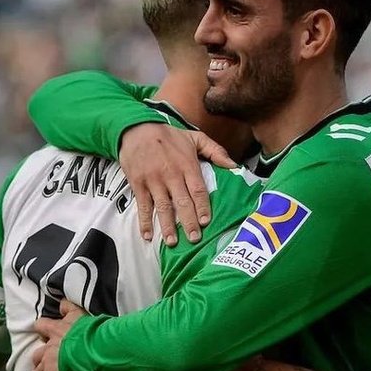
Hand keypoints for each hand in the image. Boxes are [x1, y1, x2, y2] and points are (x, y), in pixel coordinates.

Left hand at [32, 300, 86, 370]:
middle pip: (37, 354)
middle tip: (49, 366)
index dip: (42, 331)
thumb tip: (61, 302)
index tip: (47, 336)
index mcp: (56, 329)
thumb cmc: (91, 330)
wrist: (95, 346)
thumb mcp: (80, 313)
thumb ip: (69, 308)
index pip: (41, 325)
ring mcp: (49, 362)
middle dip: (41, 360)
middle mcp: (49, 346)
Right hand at [119, 123, 235, 245]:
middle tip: (194, 239)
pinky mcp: (138, 184)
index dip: (202, 206)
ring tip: (172, 243)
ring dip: (167, 226)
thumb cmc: (168, 136)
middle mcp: (171, 175)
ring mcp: (153, 180)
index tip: (206, 222)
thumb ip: (215, 150)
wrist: (137, 128)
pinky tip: (148, 236)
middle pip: (181, 202)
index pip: (198, 189)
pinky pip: (142, 206)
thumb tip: (234, 165)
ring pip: (162, 207)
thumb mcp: (194, 137)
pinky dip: (144, 222)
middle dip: (188, 222)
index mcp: (187, 165)